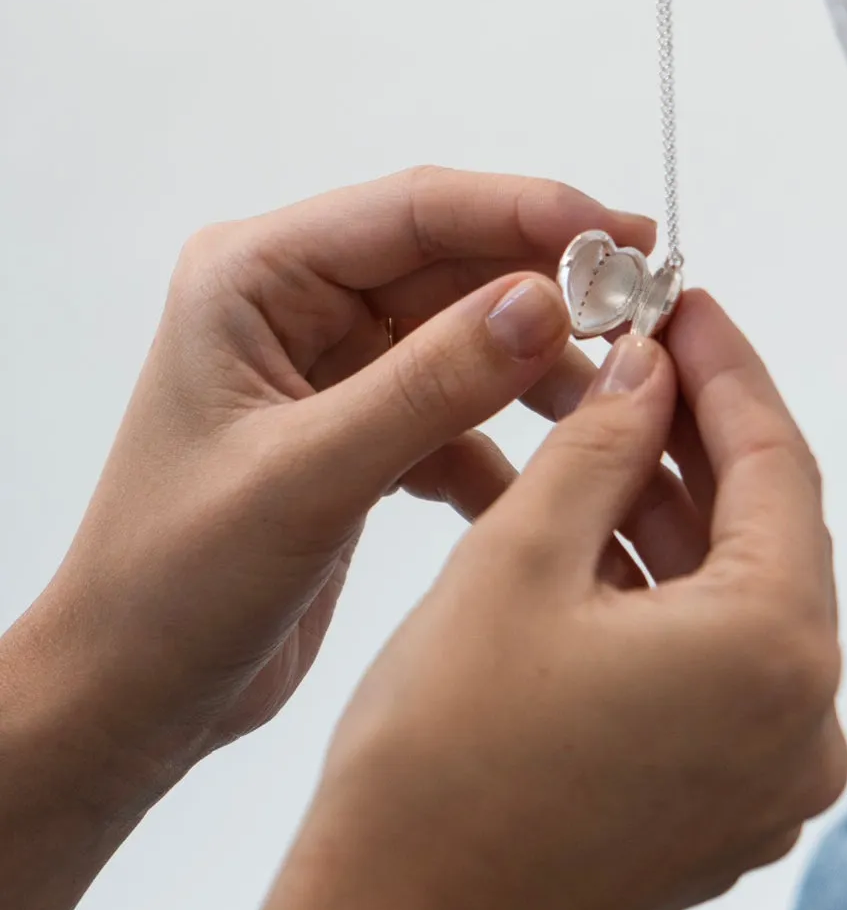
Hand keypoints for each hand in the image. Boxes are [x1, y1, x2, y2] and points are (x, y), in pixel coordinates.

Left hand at [23, 167, 652, 795]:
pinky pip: (465, 406)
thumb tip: (547, 302)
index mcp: (257, 277)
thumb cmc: (174, 588)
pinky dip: (512, 440)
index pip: (416, 210)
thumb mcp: (307, 479)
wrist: (130, 698)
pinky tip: (554, 483)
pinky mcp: (368, 426)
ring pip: (473, 334)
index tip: (626, 239)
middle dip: (554, 290)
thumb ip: (429, 386)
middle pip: (457, 264)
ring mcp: (338, 365)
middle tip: (654, 317)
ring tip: (623, 405)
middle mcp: (300, 303)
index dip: (529, 212)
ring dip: (546, 368)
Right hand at [223, 294, 846, 909]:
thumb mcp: (520, 555)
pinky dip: (668, 588)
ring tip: (613, 422)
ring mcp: (773, 774)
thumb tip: (652, 364)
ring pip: (736, 593)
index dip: (728, 368)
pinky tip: (606, 524)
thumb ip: (605, 440)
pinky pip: (717, 660)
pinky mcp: (729, 802)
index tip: (691, 302)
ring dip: (676, 507)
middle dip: (700, 433)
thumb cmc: (438, 765)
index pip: (778, 464)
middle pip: (765, 529)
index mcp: (777, 654)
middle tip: (647, 349)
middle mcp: (806, 722)